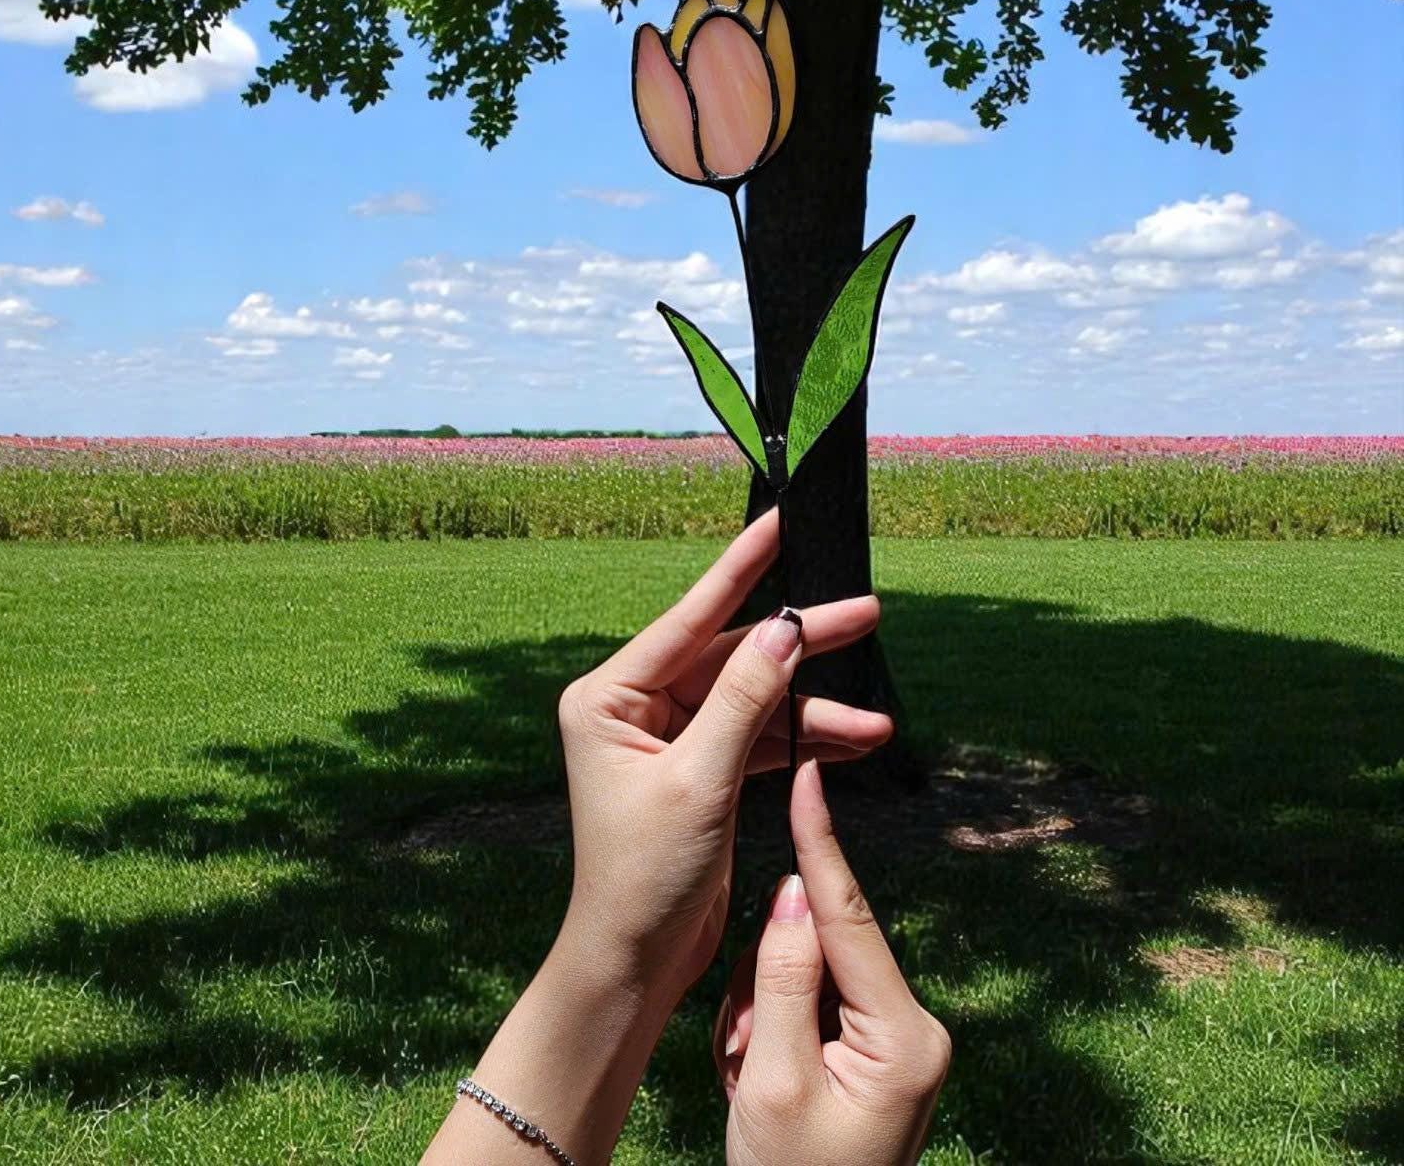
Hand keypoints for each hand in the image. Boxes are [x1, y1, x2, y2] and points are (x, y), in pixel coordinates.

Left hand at [555, 508, 889, 1006]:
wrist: (635, 964)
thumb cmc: (642, 877)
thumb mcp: (698, 782)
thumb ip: (744, 700)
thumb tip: (783, 628)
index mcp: (609, 697)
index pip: (687, 619)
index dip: (741, 569)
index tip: (780, 521)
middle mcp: (635, 707)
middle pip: (732, 657)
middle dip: (801, 646)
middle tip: (867, 613)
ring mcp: (669, 738)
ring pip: (756, 701)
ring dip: (815, 712)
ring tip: (877, 722)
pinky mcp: (700, 770)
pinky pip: (759, 739)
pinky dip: (803, 743)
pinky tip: (854, 742)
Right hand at [716, 760, 949, 1165]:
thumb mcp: (770, 1078)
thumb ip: (782, 974)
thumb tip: (795, 890)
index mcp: (905, 1037)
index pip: (851, 920)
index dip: (821, 844)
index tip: (807, 777)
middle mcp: (912, 1028)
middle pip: (816, 952)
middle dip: (764, 994)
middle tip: (744, 1065)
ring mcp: (892, 1041)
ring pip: (799, 977)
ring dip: (758, 1020)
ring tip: (750, 1087)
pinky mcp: (870, 1052)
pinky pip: (801, 1008)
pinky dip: (766, 1036)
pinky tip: (760, 1087)